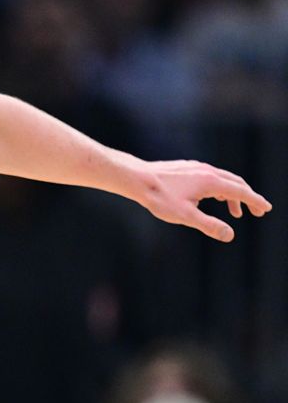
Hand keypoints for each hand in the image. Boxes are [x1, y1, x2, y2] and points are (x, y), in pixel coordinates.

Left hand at [137, 160, 271, 241]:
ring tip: (236, 212)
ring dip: (233, 195)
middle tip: (258, 212)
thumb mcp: (185, 216)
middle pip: (236, 183)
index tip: (266, 209)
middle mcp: (207, 171)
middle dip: (249, 198)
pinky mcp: (188, 168)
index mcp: (211, 182)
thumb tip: (230, 235)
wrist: (137, 178)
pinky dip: (220, 188)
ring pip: (223, 180)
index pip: (241, 192)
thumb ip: (209, 225)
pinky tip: (214, 198)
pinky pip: (211, 177)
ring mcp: (197, 168)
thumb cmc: (159, 198)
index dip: (255, 201)